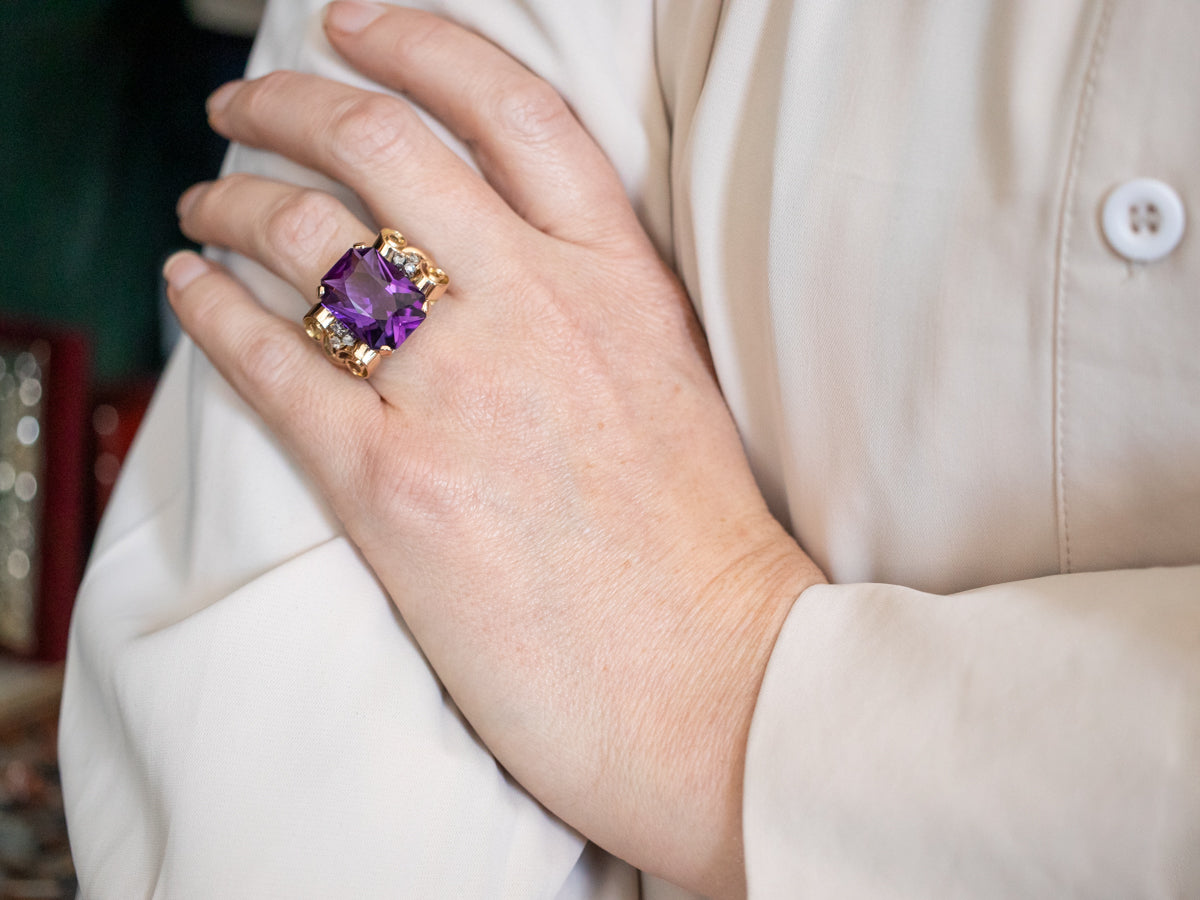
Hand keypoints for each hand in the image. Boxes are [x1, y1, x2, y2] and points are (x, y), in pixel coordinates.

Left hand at [165, 2, 823, 894]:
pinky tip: (189, 291)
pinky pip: (267, 360)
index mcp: (616, 279)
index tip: (356, 23)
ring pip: (304, 235)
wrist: (710, 681)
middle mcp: (534, 309)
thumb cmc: (697, 552)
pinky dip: (209, 308)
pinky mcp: (391, 485)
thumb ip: (588, 303)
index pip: (507, 105)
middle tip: (248, 103)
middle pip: (377, 143)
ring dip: (230, 201)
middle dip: (287, 100)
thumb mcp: (667, 383)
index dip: (419, 41)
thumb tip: (489, 255)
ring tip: (203, 205)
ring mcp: (458, 391)